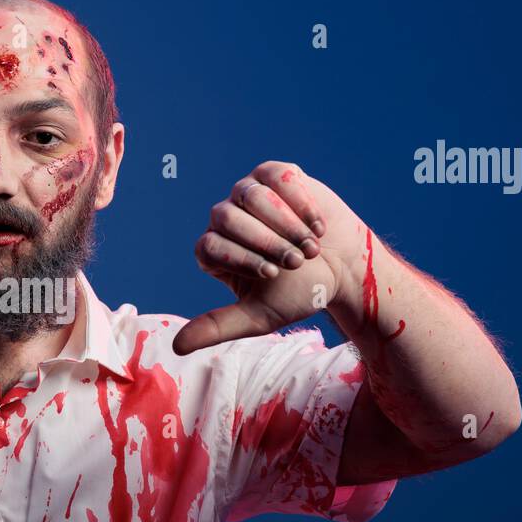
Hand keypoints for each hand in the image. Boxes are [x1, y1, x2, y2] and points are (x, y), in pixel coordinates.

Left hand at [173, 161, 367, 354]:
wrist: (343, 268)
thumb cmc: (298, 292)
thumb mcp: (258, 316)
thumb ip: (218, 327)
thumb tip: (177, 347)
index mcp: (214, 250)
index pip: (209, 246)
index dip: (240, 258)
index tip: (273, 274)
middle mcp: (225, 218)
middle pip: (226, 217)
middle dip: (265, 241)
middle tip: (297, 262)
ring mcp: (249, 193)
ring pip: (251, 195)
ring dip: (285, 222)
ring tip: (312, 246)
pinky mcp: (276, 174)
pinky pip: (277, 176)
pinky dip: (300, 201)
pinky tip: (318, 225)